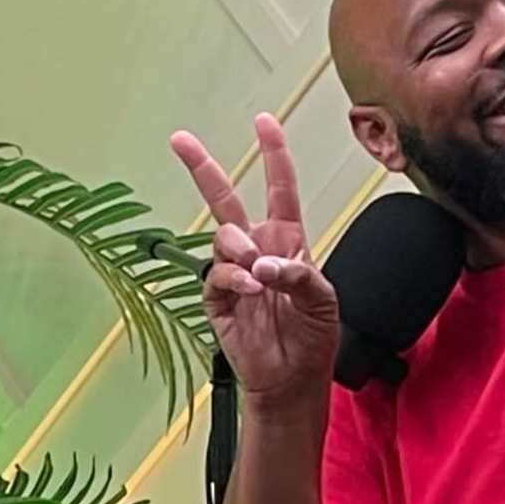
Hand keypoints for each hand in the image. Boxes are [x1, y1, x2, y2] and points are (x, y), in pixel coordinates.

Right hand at [169, 113, 341, 415]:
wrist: (291, 381)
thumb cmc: (313, 338)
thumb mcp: (324, 299)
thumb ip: (299, 273)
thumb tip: (263, 263)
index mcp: (287, 240)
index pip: (279, 188)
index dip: (273, 154)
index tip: (264, 122)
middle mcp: (257, 249)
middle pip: (225, 199)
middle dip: (202, 168)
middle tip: (179, 140)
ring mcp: (235, 273)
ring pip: (223, 237)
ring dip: (240, 250)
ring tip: (259, 275)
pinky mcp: (217, 299)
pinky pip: (216, 274)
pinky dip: (234, 279)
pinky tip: (251, 289)